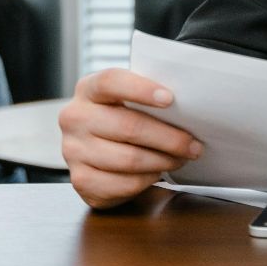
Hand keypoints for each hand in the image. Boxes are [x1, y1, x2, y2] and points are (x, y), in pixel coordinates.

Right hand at [58, 68, 203, 208]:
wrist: (97, 152)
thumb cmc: (122, 119)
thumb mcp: (128, 100)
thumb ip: (147, 98)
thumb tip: (187, 106)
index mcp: (88, 89)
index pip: (112, 82)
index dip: (141, 89)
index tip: (170, 99)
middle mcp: (75, 118)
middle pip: (128, 126)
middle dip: (169, 138)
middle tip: (193, 144)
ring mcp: (73, 151)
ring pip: (129, 159)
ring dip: (163, 161)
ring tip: (181, 158)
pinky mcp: (81, 180)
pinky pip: (123, 184)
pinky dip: (148, 179)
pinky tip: (158, 172)